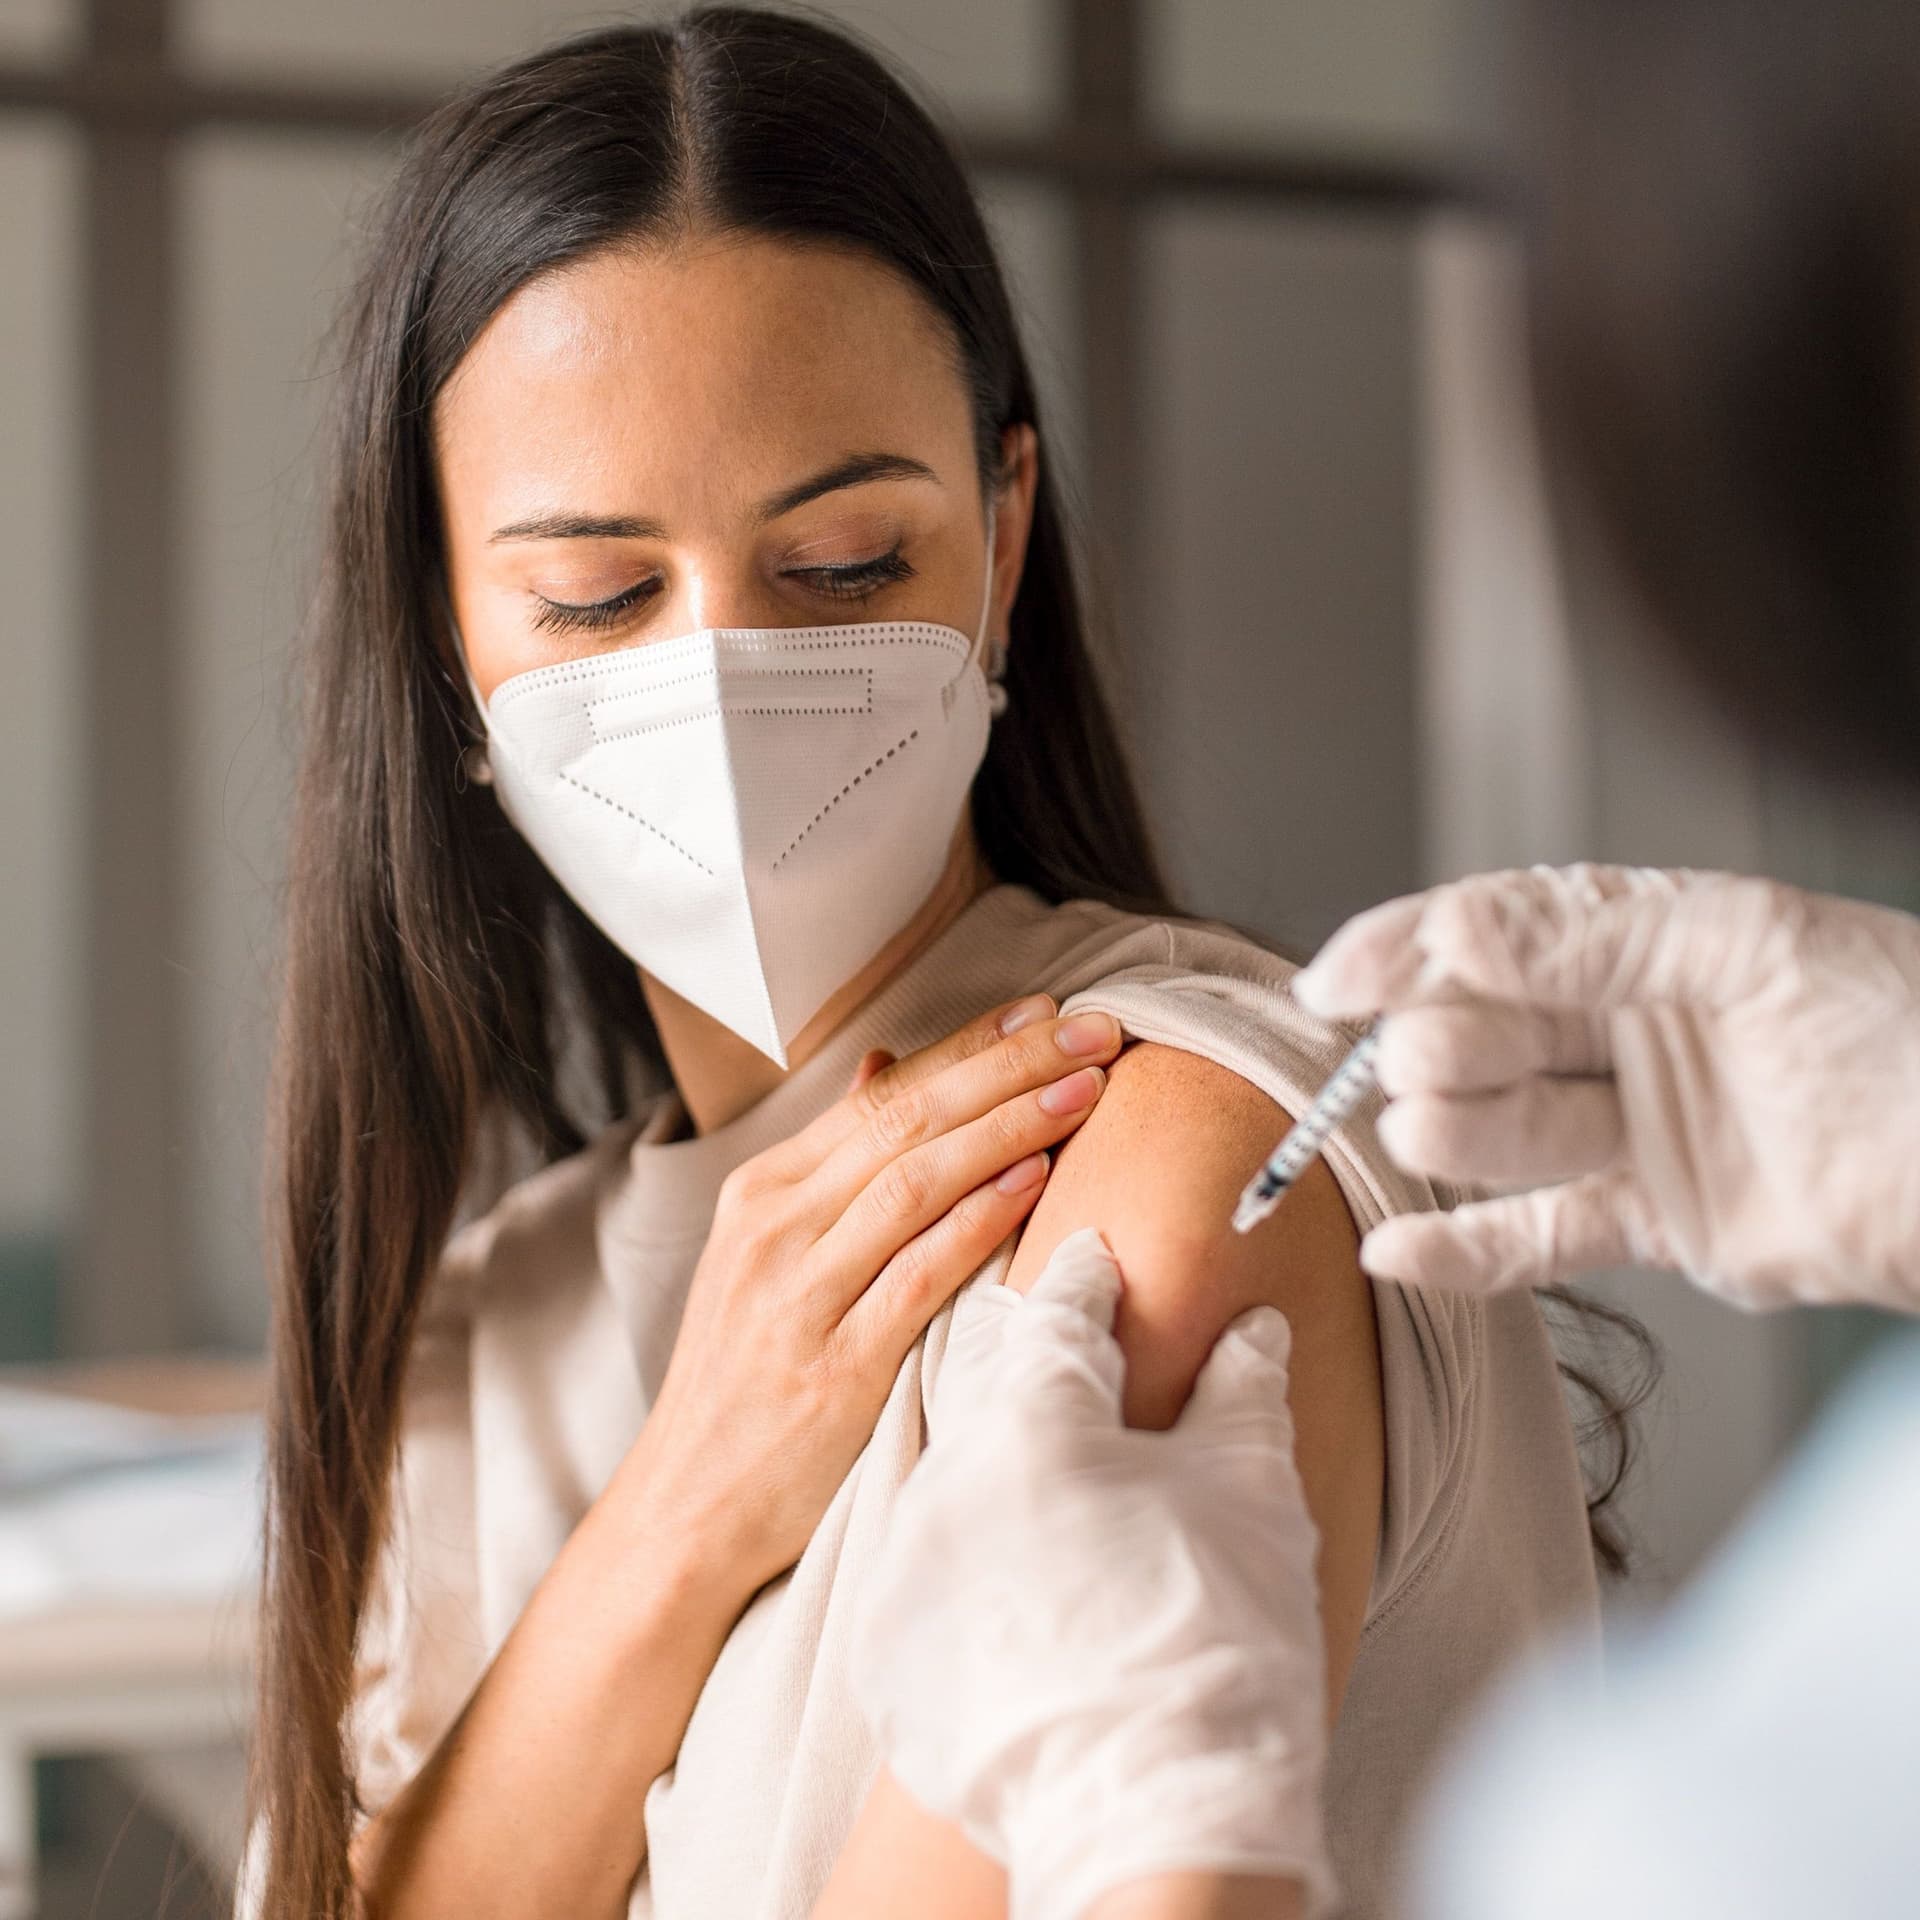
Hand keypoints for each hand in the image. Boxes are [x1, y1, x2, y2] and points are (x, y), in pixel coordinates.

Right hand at [621, 997, 1124, 1597]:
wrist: (687, 1506)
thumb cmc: (745, 1378)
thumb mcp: (765, 1254)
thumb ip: (832, 1163)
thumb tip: (885, 1061)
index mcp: (764, 1193)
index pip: (882, 1094)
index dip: (970, 1045)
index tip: (1047, 1009)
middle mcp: (777, 1229)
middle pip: (907, 1120)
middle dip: (1009, 1064)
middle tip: (1094, 1029)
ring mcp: (801, 1296)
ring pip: (915, 1181)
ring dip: (1009, 1126)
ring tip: (1086, 1087)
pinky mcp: (835, 1369)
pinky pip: (916, 1276)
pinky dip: (977, 1222)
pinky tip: (1034, 1183)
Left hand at [854, 1230, 1333, 1919]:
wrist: (1157, 1824)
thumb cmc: (1216, 1645)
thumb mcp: (1251, 1493)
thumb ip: (1242, 1388)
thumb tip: (1250, 1330)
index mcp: (1034, 1423)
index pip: (1056, 1311)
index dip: (1088, 1278)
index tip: (1096, 1260)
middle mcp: (947, 1479)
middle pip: (984, 1381)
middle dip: (1028, 1357)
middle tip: (1068, 1350)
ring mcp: (906, 1566)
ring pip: (950, 1474)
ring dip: (998, 1460)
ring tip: (1056, 1476)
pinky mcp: (888, 1644)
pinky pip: (928, 1567)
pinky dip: (974, 1554)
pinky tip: (1028, 1573)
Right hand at [1294, 865, 1919, 1311]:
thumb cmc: (1911, 1032)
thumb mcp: (1747, 947)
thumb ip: (1591, 937)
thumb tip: (1452, 932)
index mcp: (1652, 938)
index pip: (1497, 931)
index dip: (1406, 950)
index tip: (1333, 982)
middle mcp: (1635, 1028)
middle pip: (1485, 1031)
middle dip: (1440, 1043)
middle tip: (1424, 1060)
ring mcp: (1642, 1128)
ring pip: (1500, 1129)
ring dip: (1449, 1131)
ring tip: (1428, 1129)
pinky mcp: (1659, 1221)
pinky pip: (1538, 1235)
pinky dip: (1464, 1249)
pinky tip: (1397, 1251)